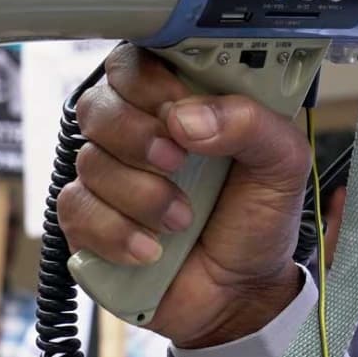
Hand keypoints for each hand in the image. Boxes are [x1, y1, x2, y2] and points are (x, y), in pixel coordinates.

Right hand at [56, 44, 312, 348]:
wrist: (242, 293)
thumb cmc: (258, 218)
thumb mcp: (282, 163)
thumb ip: (251, 123)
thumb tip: (187, 118)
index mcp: (183, 103)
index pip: (138, 63)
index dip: (150, 82)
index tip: (180, 109)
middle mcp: (138, 132)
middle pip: (99, 104)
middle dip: (137, 136)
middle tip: (178, 162)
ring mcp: (109, 177)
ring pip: (89, 161)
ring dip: (140, 194)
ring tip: (181, 220)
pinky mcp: (89, 222)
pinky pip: (75, 210)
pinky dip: (117, 231)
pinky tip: (152, 250)